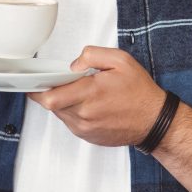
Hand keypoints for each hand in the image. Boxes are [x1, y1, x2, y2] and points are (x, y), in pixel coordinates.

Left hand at [28, 47, 166, 146]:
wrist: (154, 120)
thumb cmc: (140, 92)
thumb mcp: (121, 60)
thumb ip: (92, 54)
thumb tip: (73, 65)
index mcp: (90, 93)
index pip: (49, 96)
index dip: (38, 88)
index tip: (37, 81)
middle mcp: (85, 114)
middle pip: (52, 104)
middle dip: (53, 91)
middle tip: (64, 82)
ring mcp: (85, 128)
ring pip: (60, 113)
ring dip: (65, 102)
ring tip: (84, 93)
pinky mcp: (88, 136)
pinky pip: (71, 122)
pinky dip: (74, 112)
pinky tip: (91, 105)